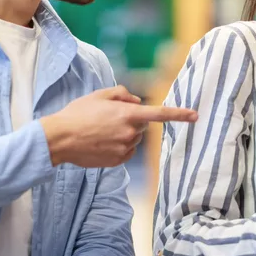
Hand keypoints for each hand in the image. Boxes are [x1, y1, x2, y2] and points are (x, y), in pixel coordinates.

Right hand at [40, 86, 197, 167]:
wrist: (60, 138)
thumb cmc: (78, 114)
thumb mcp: (99, 95)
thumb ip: (122, 94)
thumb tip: (136, 102)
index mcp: (128, 114)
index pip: (160, 114)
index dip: (179, 114)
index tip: (195, 116)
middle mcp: (130, 133)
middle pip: (142, 126)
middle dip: (131, 121)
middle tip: (108, 118)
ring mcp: (124, 148)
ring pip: (133, 139)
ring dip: (124, 134)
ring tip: (100, 131)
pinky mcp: (117, 161)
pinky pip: (126, 152)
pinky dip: (118, 147)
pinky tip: (101, 143)